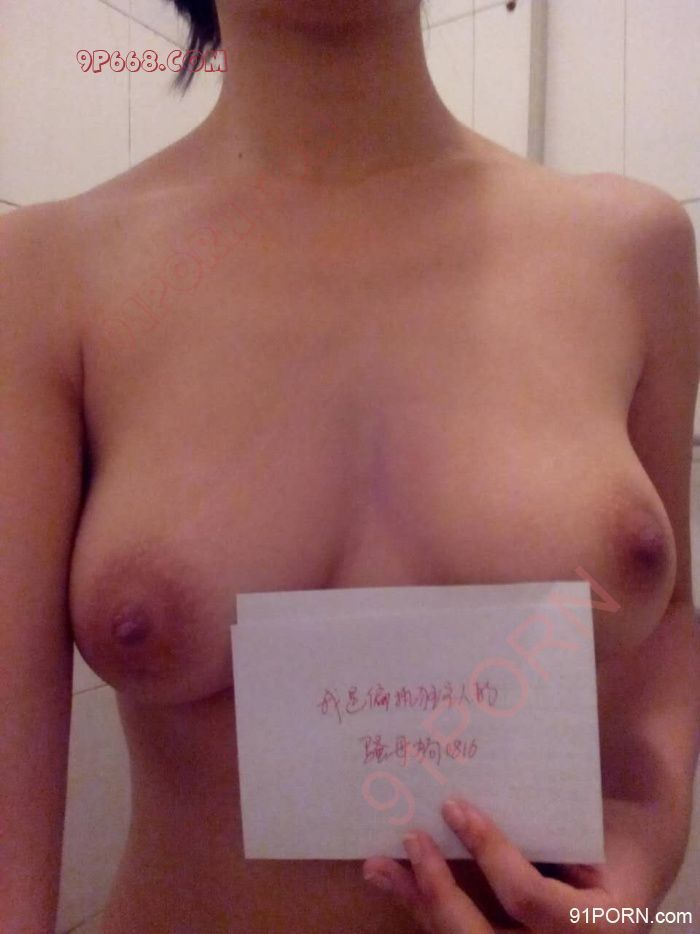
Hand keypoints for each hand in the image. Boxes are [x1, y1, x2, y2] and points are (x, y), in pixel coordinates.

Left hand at [361, 797, 652, 933]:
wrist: (634, 874)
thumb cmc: (620, 836)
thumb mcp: (599, 827)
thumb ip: (553, 813)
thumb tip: (489, 768)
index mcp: (601, 925)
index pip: (532, 899)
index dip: (491, 854)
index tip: (455, 808)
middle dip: (440, 894)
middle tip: (412, 839)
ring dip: (418, 903)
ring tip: (378, 867)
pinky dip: (425, 908)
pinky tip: (394, 879)